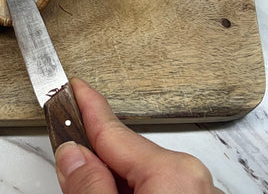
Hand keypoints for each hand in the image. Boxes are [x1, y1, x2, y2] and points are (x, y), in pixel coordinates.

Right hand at [55, 78, 223, 193]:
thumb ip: (90, 186)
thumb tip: (72, 154)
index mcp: (172, 173)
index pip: (111, 129)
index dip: (84, 105)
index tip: (71, 85)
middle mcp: (193, 178)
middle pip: (125, 153)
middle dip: (95, 158)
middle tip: (68, 168)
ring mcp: (200, 193)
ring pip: (140, 175)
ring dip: (115, 183)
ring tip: (92, 191)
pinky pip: (157, 188)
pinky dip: (134, 192)